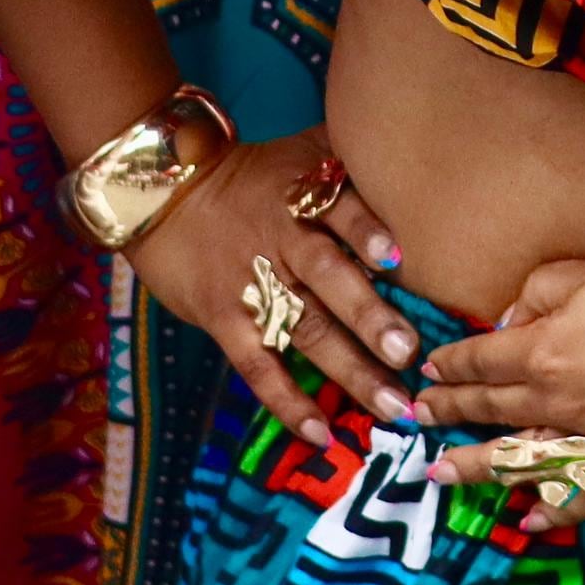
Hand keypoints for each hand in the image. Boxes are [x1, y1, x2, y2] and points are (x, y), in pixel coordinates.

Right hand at [125, 131, 423, 445]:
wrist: (168, 193)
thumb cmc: (254, 175)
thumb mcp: (302, 150)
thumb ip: (353, 155)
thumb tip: (416, 153)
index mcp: (304, 196)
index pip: (338, 210)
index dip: (365, 231)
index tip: (397, 258)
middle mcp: (282, 241)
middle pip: (327, 278)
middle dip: (368, 316)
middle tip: (407, 352)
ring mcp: (251, 283)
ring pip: (304, 329)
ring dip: (349, 370)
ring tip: (390, 405)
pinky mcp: (223, 318)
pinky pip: (258, 364)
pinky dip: (287, 401)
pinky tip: (320, 434)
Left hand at [413, 242, 584, 530]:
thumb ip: (540, 292)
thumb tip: (508, 321)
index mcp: (545, 350)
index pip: (479, 361)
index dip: (449, 365)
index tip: (429, 371)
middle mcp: (559, 402)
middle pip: (489, 412)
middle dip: (449, 414)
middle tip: (417, 420)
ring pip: (521, 462)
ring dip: (476, 471)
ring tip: (441, 475)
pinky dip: (556, 513)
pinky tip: (530, 521)